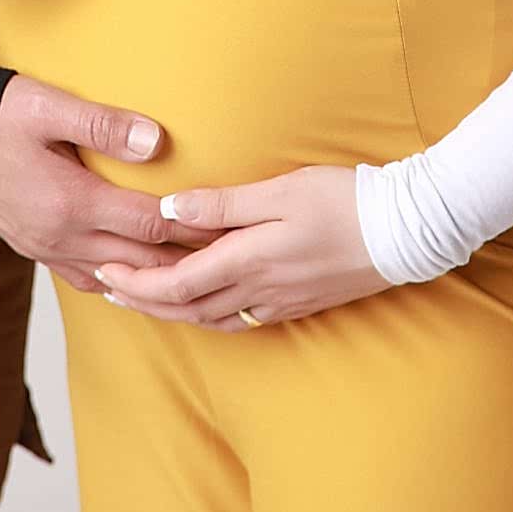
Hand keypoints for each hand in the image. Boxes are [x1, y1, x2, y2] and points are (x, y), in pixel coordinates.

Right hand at [0, 75, 223, 294]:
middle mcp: (62, 236)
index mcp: (72, 203)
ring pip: (114, 279)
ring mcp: (46, 248)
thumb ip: (104, 125)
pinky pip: (85, 279)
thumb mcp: (49, 107)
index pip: (150, 226)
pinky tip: (133, 278)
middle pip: (140, 262)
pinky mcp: (34, 248)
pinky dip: (117, 283)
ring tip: (192, 278)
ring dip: (154, 281)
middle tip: (228, 261)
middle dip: (186, 263)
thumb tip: (156, 143)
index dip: (194, 228)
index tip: (229, 227)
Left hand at [91, 164, 390, 328]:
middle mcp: (261, 291)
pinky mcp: (298, 304)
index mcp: (251, 261)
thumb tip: (170, 212)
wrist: (407, 230)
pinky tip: (202, 304)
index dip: (137, 281)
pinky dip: (207, 314)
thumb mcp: (281, 191)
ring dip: (172, 311)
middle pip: (187, 309)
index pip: (177, 283)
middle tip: (108, 289)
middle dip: (143, 301)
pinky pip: (239, 320)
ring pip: (211, 319)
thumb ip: (223, 206)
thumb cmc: (345, 200)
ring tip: (144, 298)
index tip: (105, 270)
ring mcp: (281, 302)